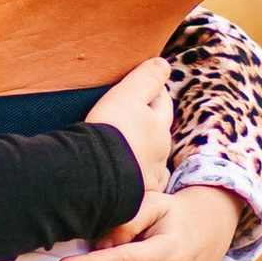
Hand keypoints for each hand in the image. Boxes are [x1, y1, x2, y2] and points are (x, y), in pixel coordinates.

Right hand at [86, 55, 171, 207]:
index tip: (148, 88)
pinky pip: (143, 186)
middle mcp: (160, 151)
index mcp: (159, 125)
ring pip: (153, 161)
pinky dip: (138, 180)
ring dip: (145, 155)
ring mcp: (151, 176)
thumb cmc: (111, 131)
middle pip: (160, 133)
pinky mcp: (139, 197)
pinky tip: (130, 180)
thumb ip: (147, 78)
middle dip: (153, 125)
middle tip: (139, 119)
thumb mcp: (127, 95)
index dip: (155, 93)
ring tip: (131, 152)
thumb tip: (165, 64)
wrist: (96, 175)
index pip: (162, 104)